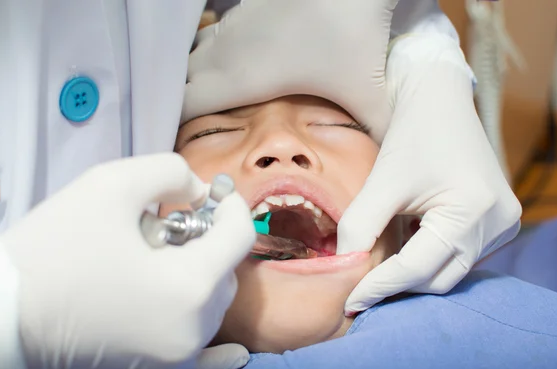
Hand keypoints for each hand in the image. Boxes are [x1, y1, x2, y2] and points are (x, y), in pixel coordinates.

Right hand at [0, 153, 254, 368]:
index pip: (239, 236)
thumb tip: (198, 191)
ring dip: (201, 273)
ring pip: (214, 303)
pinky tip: (235, 353)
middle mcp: (195, 326)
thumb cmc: (57, 245)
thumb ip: (171, 172)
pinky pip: (204, 361)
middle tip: (168, 223)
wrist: (5, 311)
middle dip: (208, 239)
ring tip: (157, 259)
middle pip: (226, 270)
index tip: (213, 192)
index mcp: (190, 285)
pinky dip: (220, 352)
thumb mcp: (113, 183)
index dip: (231, 206)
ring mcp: (178, 353)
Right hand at [183, 0, 398, 138]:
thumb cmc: (349, 32)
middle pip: (181, 82)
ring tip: (209, 101)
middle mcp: (224, 53)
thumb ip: (372, 132)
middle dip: (179, 104)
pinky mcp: (242, 9)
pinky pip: (211, 38)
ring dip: (195, 79)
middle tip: (191, 128)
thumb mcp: (366, 93)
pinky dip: (212, 56)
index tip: (178, 146)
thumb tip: (382, 165)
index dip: (173, 126)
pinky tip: (235, 67)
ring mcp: (231, 27)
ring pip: (194, 56)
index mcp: (239, 81)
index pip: (182, 106)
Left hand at [338, 34, 520, 311]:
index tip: (350, 303)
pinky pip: (460, 256)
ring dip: (413, 274)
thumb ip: (360, 225)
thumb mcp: (382, 181)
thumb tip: (343, 267)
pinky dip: (430, 259)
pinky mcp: (498, 222)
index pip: (418, 268)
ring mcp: (503, 224)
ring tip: (379, 270)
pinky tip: (406, 249)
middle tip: (360, 289)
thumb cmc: (412, 135)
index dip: (380, 287)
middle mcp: (496, 223)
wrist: (439, 102)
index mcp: (471, 210)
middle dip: (397, 285)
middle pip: (438, 277)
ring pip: (449, 271)